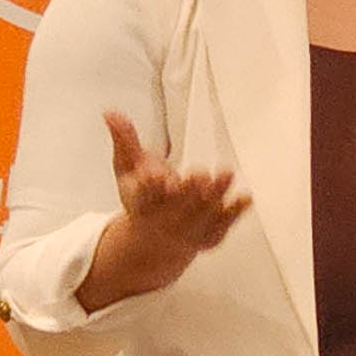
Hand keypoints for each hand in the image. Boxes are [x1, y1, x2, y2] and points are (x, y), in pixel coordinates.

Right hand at [77, 111, 250, 310]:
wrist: (153, 243)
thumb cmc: (142, 199)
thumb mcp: (127, 169)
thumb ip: (124, 141)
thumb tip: (110, 112)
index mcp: (141, 204)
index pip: (143, 195)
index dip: (149, 186)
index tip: (154, 175)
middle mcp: (164, 221)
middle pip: (176, 207)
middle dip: (187, 192)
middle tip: (198, 173)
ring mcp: (187, 231)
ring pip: (202, 215)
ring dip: (215, 196)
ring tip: (226, 173)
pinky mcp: (207, 237)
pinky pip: (222, 225)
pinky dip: (234, 213)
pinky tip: (246, 197)